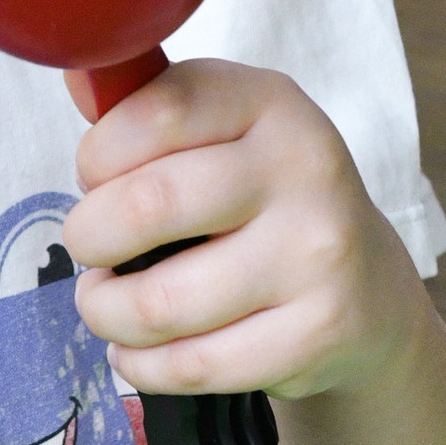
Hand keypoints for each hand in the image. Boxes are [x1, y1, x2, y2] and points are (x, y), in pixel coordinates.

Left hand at [61, 60, 425, 403]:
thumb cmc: (263, 203)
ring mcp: (317, 255)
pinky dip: (141, 365)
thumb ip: (148, 107)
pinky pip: (191, 364)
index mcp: (269, 102)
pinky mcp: (317, 334)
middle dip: (88, 237)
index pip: (156, 113)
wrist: (370, 294)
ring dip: (105, 311)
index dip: (97, 155)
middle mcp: (305, 168)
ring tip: (108, 303)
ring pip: (159, 302)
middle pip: (148, 205)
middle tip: (91, 249)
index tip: (95, 178)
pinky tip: (139, 351)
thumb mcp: (224, 132)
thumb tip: (76, 79)